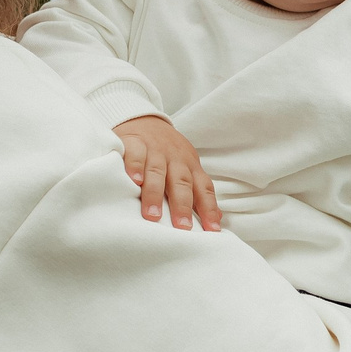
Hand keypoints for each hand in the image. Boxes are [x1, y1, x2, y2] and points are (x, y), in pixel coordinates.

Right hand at [115, 115, 220, 230]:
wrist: (144, 120)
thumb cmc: (167, 153)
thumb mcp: (186, 169)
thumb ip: (198, 193)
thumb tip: (216, 220)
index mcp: (191, 167)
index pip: (203, 189)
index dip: (209, 209)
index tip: (212, 231)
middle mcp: (176, 159)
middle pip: (182, 182)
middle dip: (183, 206)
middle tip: (182, 228)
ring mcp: (155, 150)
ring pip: (157, 171)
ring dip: (155, 193)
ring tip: (153, 215)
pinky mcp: (134, 142)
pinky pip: (135, 154)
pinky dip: (135, 166)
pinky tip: (134, 181)